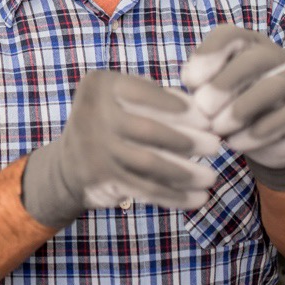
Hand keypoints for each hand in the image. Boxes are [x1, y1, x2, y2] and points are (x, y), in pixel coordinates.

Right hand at [22, 69, 220, 227]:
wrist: (68, 165)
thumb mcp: (123, 99)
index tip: (207, 119)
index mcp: (100, 85)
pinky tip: (197, 198)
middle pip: (148, 130)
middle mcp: (91, 115)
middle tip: (215, 147)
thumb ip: (157, 98)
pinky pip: (143, 189)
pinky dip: (174, 196)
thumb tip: (204, 112)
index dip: (178, 106)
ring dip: (185, 173)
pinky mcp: (100, 179)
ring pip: (148, 163)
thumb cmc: (112, 123)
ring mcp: (93, 149)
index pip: (143, 93)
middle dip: (187, 140)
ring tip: (211, 176)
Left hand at [181, 25, 284, 190]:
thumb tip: (190, 80)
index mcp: (246, 45)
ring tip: (218, 128)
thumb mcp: (210, 94)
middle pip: (253, 59)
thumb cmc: (230, 108)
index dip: (208, 54)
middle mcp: (274, 57)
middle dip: (224, 84)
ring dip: (241, 109)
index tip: (189, 82)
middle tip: (203, 108)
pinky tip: (235, 143)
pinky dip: (258, 132)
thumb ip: (199, 85)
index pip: (229, 35)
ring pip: (273, 87)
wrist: (267, 142)